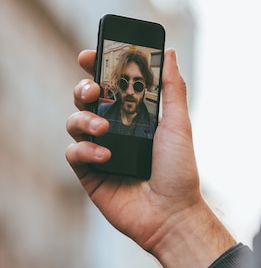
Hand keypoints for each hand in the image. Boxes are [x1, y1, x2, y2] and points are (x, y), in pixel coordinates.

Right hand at [66, 49, 235, 267]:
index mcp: (133, 114)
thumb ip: (171, 88)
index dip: (95, 68)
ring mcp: (99, 150)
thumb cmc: (179, 169)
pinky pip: (74, 152)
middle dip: (83, 89)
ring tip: (104, 129)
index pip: (108, 85)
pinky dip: (85, 149)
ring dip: (84, 119)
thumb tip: (167, 53)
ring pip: (74, 122)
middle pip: (85, 99)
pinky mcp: (89, 173)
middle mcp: (114, 129)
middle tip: (92, 91)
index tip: (88, 56)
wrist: (172, 214)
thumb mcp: (178, 124)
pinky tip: (105, 156)